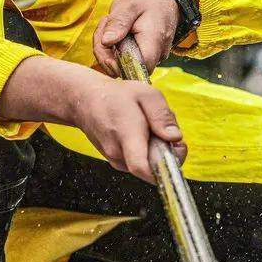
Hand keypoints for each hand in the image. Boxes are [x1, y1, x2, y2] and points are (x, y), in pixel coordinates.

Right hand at [72, 72, 186, 183]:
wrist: (85, 100)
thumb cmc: (115, 96)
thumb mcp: (145, 94)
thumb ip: (162, 115)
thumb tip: (175, 137)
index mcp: (126, 135)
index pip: (142, 168)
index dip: (164, 167)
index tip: (176, 149)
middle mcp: (118, 153)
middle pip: (152, 167)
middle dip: (166, 152)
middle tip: (164, 130)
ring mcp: (115, 160)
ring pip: (147, 165)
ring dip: (155, 150)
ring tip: (147, 128)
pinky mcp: (116, 162)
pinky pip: (139, 162)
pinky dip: (145, 151)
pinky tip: (139, 134)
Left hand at [92, 0, 179, 76]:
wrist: (163, 0)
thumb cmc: (146, 1)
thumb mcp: (128, 4)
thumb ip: (118, 22)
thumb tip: (106, 42)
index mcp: (153, 41)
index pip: (135, 68)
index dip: (115, 63)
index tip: (105, 43)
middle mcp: (157, 55)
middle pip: (126, 69)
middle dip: (106, 53)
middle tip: (104, 26)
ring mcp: (152, 59)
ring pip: (123, 66)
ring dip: (109, 49)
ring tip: (110, 25)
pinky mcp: (146, 58)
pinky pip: (127, 61)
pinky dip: (115, 49)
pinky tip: (116, 33)